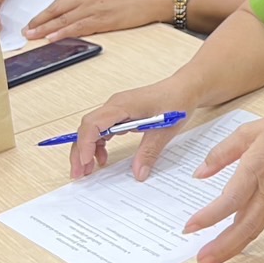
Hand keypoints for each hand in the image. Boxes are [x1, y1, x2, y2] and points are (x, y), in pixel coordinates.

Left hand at [24, 0, 170, 41]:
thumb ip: (91, 0)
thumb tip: (77, 12)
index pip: (60, 2)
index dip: (44, 13)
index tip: (33, 21)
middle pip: (57, 10)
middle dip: (39, 21)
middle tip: (25, 31)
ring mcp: (94, 7)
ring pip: (64, 19)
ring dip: (46, 28)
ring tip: (33, 36)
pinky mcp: (103, 19)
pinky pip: (78, 27)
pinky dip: (63, 32)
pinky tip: (52, 38)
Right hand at [70, 77, 199, 179]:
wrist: (185, 88)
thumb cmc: (176, 101)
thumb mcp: (164, 130)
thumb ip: (149, 152)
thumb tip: (138, 173)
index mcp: (122, 105)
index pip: (93, 123)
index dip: (85, 143)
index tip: (85, 162)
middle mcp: (115, 106)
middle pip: (87, 128)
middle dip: (79, 151)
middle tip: (78, 174)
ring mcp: (117, 110)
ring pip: (92, 130)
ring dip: (87, 150)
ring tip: (88, 170)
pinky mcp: (121, 115)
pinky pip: (102, 130)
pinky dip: (98, 145)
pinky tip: (103, 158)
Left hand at [181, 112, 263, 262]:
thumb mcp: (249, 132)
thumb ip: (221, 152)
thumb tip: (200, 173)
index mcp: (256, 168)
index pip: (231, 199)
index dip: (210, 216)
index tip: (190, 227)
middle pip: (244, 226)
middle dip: (221, 247)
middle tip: (201, 262)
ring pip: (251, 232)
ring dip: (230, 251)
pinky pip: (256, 228)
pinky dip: (241, 243)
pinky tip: (227, 250)